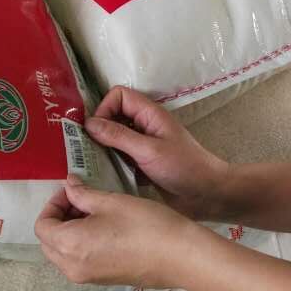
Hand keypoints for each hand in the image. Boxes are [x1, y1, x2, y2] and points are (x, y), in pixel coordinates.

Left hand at [34, 175, 194, 287]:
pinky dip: (82, 245)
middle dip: (59, 218)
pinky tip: (106, 229)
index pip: (42, 225)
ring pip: (63, 254)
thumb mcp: (111, 202)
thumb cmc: (145, 224)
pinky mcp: (103, 280)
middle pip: (49, 242)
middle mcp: (71, 267)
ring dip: (70, 232)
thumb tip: (69, 186)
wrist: (180, 256)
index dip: (53, 204)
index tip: (73, 191)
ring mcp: (87, 277)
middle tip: (81, 200)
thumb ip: (83, 194)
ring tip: (95, 213)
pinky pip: (79, 262)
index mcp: (69, 245)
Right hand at [84, 87, 230, 219]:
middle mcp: (144, 126)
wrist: (207, 194)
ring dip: (102, 148)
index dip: (104, 108)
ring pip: (113, 138)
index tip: (95, 130)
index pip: (119, 96)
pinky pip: (119, 158)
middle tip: (83, 148)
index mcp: (150, 114)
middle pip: (113, 116)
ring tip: (89, 163)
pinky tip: (102, 176)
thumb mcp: (148, 150)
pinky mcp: (141, 164)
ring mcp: (142, 145)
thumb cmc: (184, 167)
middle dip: (98, 129)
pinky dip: (110, 163)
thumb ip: (118, 136)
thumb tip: (89, 123)